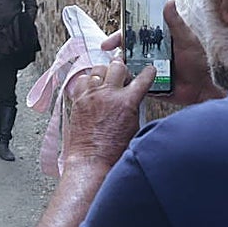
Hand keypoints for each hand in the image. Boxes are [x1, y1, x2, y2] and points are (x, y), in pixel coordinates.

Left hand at [62, 55, 156, 171]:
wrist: (92, 160)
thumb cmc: (113, 150)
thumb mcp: (134, 126)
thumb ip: (134, 107)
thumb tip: (133, 97)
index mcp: (127, 102)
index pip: (143, 78)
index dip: (148, 72)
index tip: (149, 69)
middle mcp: (108, 94)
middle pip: (117, 66)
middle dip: (123, 68)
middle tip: (123, 74)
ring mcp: (91, 95)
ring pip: (98, 69)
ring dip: (104, 72)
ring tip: (106, 79)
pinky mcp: (78, 100)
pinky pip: (82, 80)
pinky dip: (88, 80)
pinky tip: (91, 87)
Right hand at [98, 0, 222, 106]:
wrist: (200, 91)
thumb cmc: (197, 63)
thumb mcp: (187, 40)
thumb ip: (176, 23)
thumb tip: (169, 0)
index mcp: (157, 39)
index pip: (135, 32)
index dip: (121, 34)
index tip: (110, 39)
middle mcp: (149, 52)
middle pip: (127, 47)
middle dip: (115, 48)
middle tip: (106, 50)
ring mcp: (147, 67)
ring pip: (127, 64)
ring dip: (119, 65)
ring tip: (114, 67)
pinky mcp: (147, 82)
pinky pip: (132, 81)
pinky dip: (125, 80)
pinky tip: (119, 81)